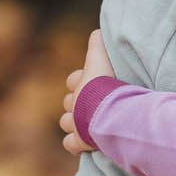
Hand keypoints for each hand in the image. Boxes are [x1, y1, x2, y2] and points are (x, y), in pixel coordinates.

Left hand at [59, 28, 116, 154]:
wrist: (109, 110)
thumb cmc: (108, 83)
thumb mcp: (102, 57)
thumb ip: (99, 43)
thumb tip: (97, 31)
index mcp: (81, 83)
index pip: (74, 80)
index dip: (79, 81)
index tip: (89, 81)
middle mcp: (75, 103)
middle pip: (69, 102)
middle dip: (76, 104)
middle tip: (90, 105)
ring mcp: (76, 123)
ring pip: (66, 123)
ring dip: (74, 123)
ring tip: (86, 124)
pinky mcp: (80, 142)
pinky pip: (70, 144)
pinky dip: (75, 144)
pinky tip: (84, 144)